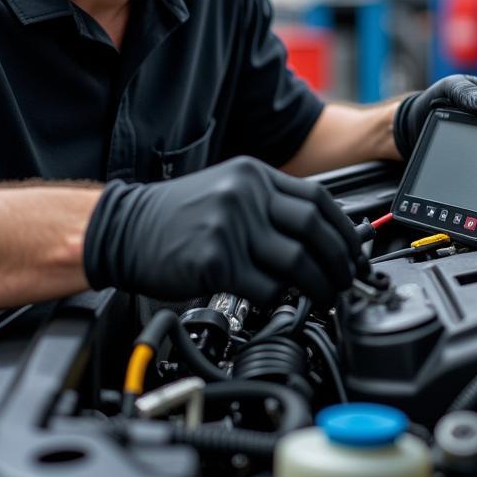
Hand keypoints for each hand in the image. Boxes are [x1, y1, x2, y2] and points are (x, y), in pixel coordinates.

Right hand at [83, 156, 360, 307]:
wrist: (123, 228)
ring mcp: (231, 226)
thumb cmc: (175, 217)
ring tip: (323, 297)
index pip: (318, 200)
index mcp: (253, 175)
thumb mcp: (227, 191)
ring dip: (318, 286)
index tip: (354, 254)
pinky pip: (265, 287)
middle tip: (346, 282)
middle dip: (339, 262)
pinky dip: (278, 299)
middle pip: (314, 230)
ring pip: (297, 261)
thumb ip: (269, 206)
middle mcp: (245, 195)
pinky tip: (277, 302)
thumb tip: (318, 238)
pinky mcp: (216, 260)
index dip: (344, 231)